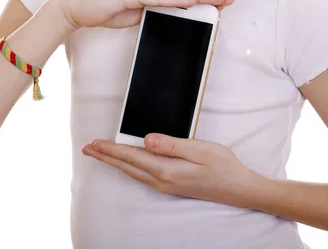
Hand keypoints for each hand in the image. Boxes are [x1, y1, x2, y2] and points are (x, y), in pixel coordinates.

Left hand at [82, 133, 264, 208]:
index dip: (111, 149)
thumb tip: (146, 139)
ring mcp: (167, 186)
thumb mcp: (199, 149)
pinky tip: (127, 163)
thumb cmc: (222, 166)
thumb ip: (171, 144)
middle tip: (88, 149)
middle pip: (128, 166)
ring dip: (115, 162)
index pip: (132, 157)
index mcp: (167, 170)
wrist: (239, 188)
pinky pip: (143, 175)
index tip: (95, 143)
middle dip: (106, 157)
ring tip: (101, 155)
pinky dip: (129, 167)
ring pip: (134, 172)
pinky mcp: (172, 186)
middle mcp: (163, 181)